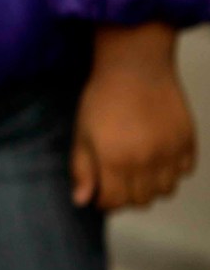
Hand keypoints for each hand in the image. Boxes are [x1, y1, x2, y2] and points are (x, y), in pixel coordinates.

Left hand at [71, 23, 195, 209]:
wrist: (134, 67)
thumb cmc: (102, 98)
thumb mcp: (82, 133)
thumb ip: (82, 169)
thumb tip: (82, 201)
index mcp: (115, 161)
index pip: (115, 202)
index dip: (105, 202)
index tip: (101, 195)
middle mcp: (145, 162)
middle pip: (141, 201)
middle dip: (126, 197)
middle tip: (118, 183)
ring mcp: (170, 152)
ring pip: (166, 191)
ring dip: (151, 187)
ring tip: (138, 171)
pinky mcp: (187, 141)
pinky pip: (184, 171)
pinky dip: (172, 171)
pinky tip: (157, 157)